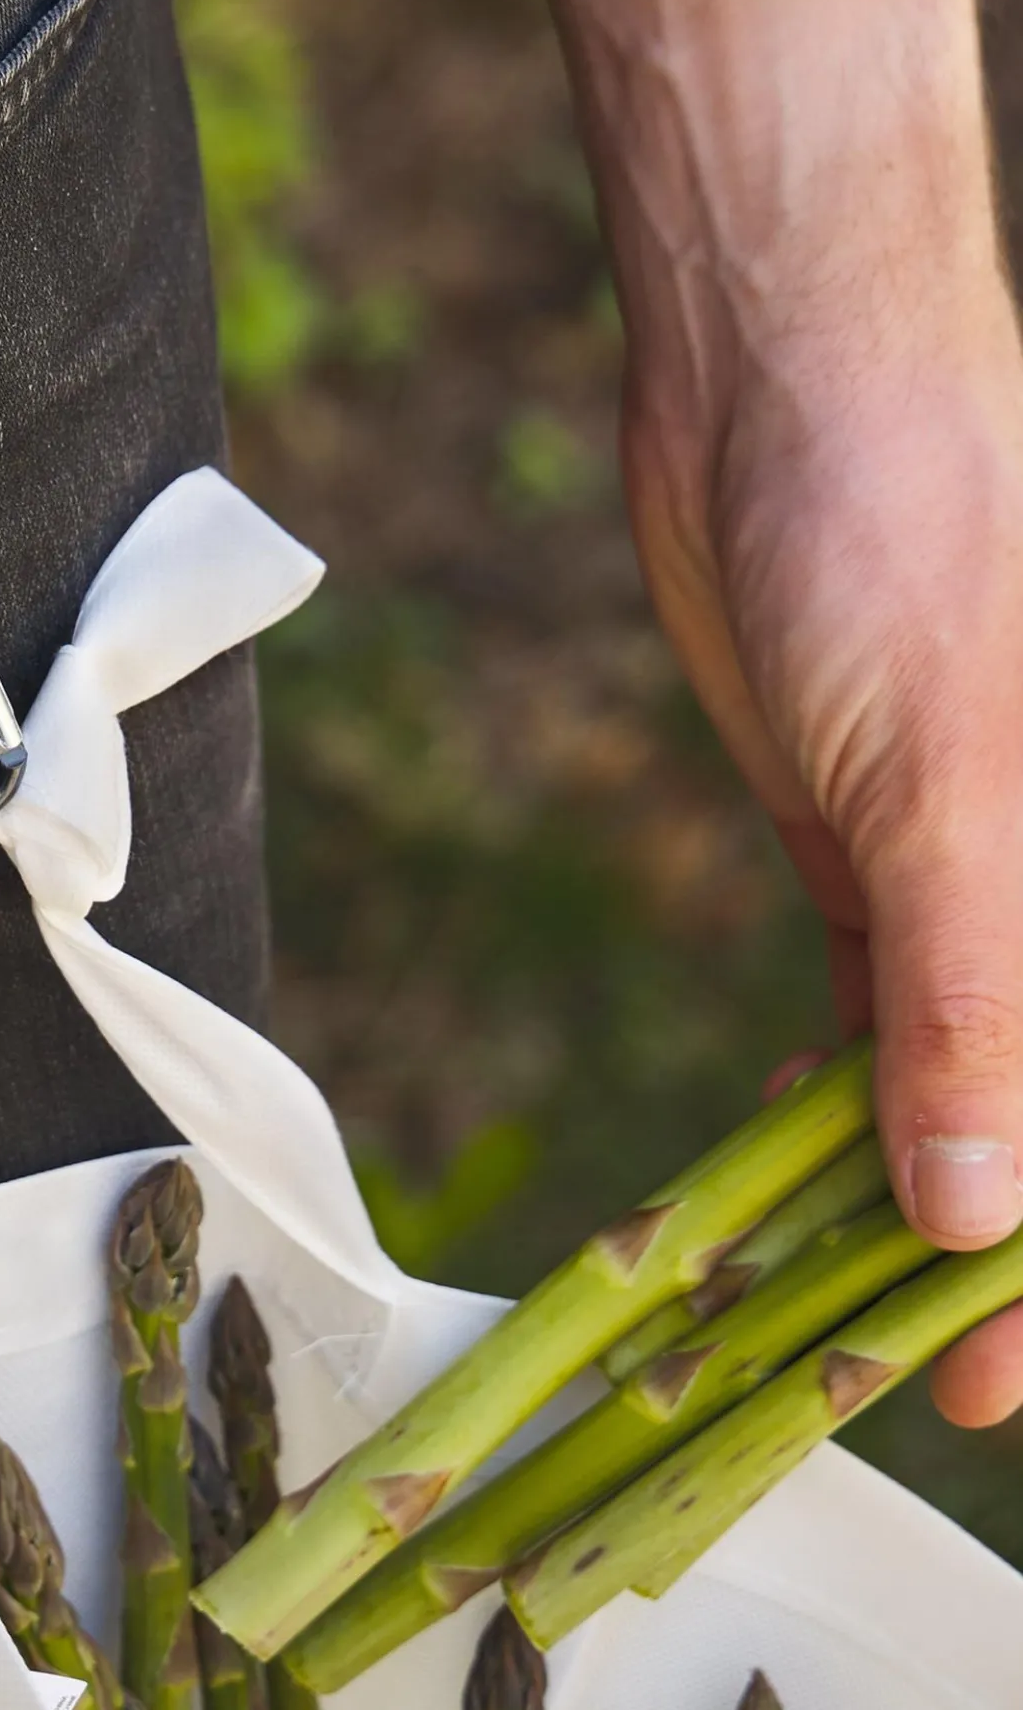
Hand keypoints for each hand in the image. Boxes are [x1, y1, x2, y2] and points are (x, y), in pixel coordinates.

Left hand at [629, 306, 1022, 1427]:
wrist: (785, 382)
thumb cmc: (905, 536)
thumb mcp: (952, 783)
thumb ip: (977, 1001)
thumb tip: (977, 1214)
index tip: (981, 1384)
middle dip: (979, 1240)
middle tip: (888, 1365)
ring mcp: (967, 860)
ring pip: (956, 1062)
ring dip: (898, 1175)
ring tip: (823, 1292)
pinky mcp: (867, 827)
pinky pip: (875, 989)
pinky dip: (846, 1077)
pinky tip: (801, 1152)